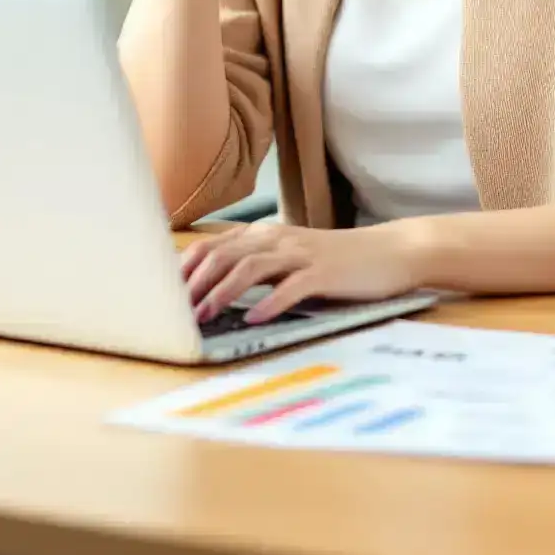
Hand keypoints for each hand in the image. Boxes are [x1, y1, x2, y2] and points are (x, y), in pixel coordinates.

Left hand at [179, 220, 423, 324]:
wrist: (391, 252)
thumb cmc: (338, 260)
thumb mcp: (293, 257)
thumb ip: (260, 266)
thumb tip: (217, 287)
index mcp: (267, 235)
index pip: (215, 245)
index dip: (187, 266)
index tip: (163, 291)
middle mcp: (279, 239)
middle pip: (226, 254)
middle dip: (196, 282)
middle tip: (176, 310)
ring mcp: (302, 254)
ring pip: (252, 267)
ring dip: (224, 292)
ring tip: (205, 315)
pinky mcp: (325, 272)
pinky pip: (292, 287)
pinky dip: (270, 303)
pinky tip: (255, 319)